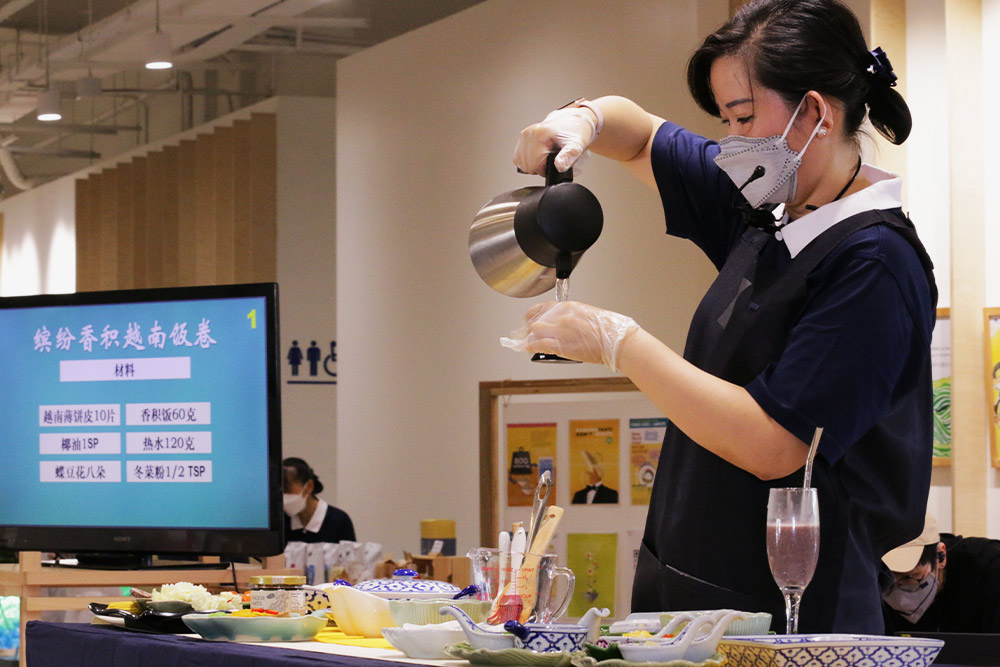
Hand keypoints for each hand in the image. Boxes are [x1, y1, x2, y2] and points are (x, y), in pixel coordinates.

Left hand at [500, 301, 639, 370]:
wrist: (618, 341)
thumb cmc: (611, 329)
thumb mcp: (590, 314)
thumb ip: (573, 317)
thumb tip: (564, 323)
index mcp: (570, 307)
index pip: (543, 307)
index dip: (532, 314)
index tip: (529, 318)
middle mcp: (562, 317)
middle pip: (535, 320)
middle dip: (528, 327)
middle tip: (525, 332)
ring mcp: (560, 331)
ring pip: (533, 332)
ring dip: (528, 338)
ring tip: (525, 342)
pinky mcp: (560, 345)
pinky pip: (537, 345)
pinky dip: (529, 346)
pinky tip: (526, 348)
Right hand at [513, 106, 598, 175]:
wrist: (574, 121)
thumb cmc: (576, 131)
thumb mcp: (577, 145)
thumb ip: (569, 156)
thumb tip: (559, 167)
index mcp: (541, 133)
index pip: (534, 163)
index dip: (545, 171)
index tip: (554, 166)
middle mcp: (530, 133)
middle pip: (527, 164)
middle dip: (539, 169)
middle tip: (552, 163)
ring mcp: (525, 134)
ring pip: (521, 162)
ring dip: (533, 165)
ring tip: (546, 159)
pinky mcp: (523, 137)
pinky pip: (519, 157)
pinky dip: (528, 161)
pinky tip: (538, 157)